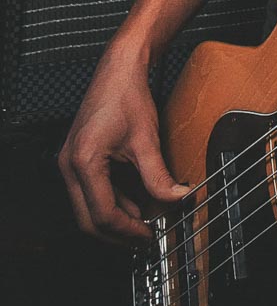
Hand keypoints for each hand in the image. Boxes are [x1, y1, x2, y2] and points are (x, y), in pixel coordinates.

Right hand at [58, 47, 186, 243]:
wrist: (120, 66)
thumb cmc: (127, 94)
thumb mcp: (147, 139)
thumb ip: (159, 175)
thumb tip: (176, 198)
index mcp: (84, 162)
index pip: (103, 214)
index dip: (128, 230)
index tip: (149, 236)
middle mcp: (70, 165)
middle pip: (88, 219)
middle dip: (117, 233)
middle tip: (144, 238)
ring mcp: (70, 162)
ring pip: (88, 207)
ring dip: (116, 217)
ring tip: (144, 221)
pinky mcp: (77, 158)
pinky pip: (90, 191)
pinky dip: (112, 201)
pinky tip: (134, 203)